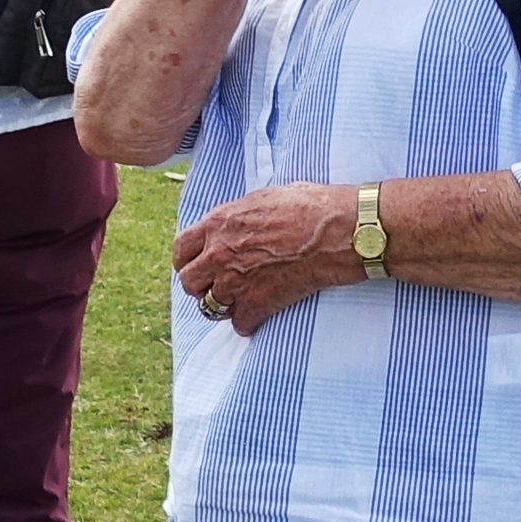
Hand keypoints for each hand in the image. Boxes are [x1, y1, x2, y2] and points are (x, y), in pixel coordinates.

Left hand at [170, 182, 357, 333]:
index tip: (196, 264)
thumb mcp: (264, 197)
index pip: (181, 249)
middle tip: (216, 285)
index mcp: (218, 224)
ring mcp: (236, 282)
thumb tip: (235, 221)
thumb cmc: (310, 206)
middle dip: (201, 285)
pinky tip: (257, 317)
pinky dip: (247, 323)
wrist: (340, 230)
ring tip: (235, 302)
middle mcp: (219, 254)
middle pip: (189, 282)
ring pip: (209, 307)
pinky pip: (239, 324)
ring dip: (222, 306)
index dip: (187, 260)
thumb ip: (239, 214)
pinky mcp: (258, 304)